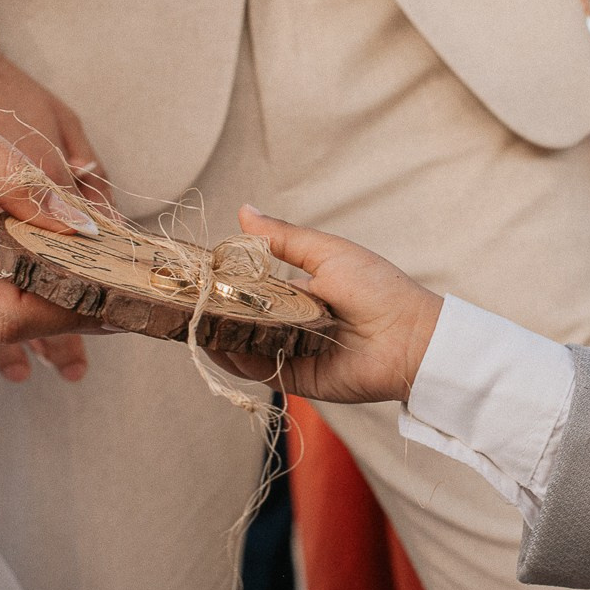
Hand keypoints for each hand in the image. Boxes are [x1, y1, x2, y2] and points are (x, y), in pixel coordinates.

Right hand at [0, 30, 103, 379]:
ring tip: (95, 268)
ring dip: (39, 294)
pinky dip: (3, 278)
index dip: (65, 320)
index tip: (110, 302)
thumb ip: (12, 174)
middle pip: (5, 318)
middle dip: (68, 310)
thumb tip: (78, 222)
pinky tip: (37, 256)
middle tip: (126, 286)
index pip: (5, 318)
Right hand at [213, 207, 442, 406]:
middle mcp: (292, 324)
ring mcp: (292, 352)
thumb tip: (244, 211)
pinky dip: (236, 360)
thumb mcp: (326, 253)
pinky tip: (217, 343)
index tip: (193, 273)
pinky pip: (259, 370)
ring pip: (245, 345)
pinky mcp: (297, 379)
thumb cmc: (377, 288)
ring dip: (219, 333)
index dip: (223, 282)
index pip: (251, 289)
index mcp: (299, 293)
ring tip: (191, 319)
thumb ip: (283, 239)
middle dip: (214, 309)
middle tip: (181, 298)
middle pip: (243, 319)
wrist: (408, 336)